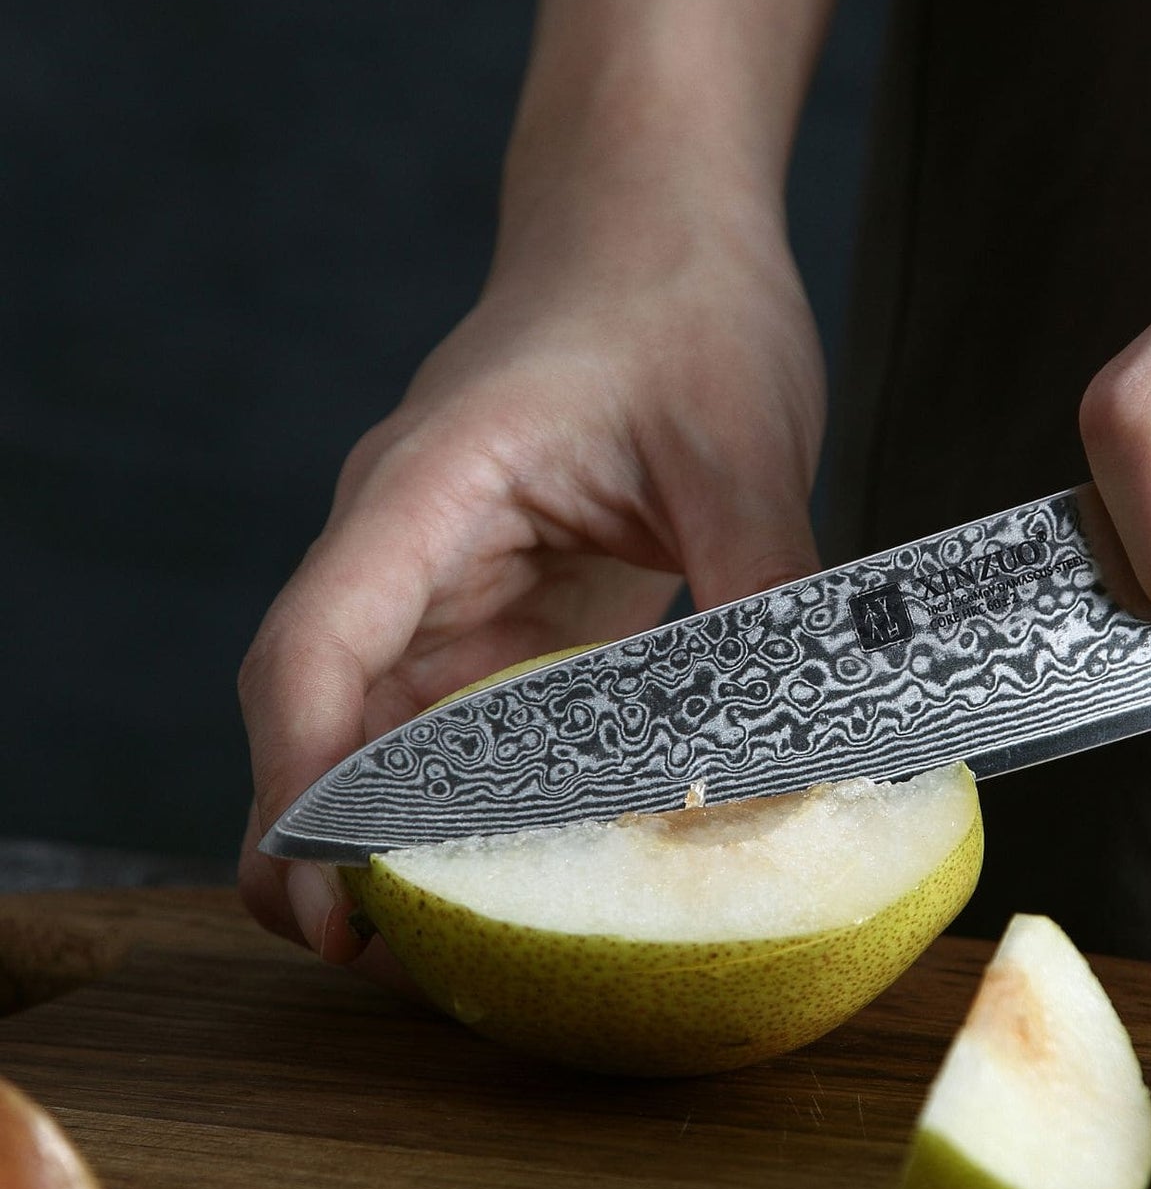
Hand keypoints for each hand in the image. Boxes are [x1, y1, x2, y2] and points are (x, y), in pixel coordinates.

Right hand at [238, 179, 824, 965]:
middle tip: (380, 965)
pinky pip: (474, 713)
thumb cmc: (680, 300)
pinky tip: (533, 859)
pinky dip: (488, 792)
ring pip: (392, 726)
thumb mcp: (738, 449)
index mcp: (430, 488)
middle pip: (327, 713)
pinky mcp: (510, 598)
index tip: (324, 892)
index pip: (315, 649)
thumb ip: (763, 597)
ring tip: (449, 945)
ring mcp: (455, 574)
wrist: (663, 224)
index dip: (305, 783)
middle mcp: (413, 543)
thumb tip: (807, 756)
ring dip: (408, 831)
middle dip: (332, 842)